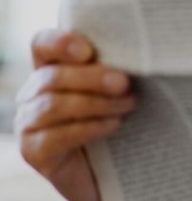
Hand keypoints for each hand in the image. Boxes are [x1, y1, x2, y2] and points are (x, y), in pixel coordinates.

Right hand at [15, 29, 134, 200]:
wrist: (114, 170)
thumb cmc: (121, 120)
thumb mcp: (119, 89)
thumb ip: (117, 68)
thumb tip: (140, 53)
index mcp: (52, 68)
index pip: (42, 44)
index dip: (60, 43)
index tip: (89, 51)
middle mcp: (34, 93)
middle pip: (52, 76)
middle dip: (91, 78)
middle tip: (124, 83)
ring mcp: (29, 123)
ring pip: (53, 105)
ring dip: (96, 103)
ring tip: (128, 105)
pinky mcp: (33, 151)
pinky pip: (56, 135)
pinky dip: (89, 128)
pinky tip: (114, 125)